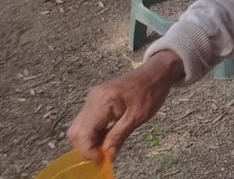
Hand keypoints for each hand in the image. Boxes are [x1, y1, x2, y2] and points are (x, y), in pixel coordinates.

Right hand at [67, 51, 182, 159]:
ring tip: (105, 148)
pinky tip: (105, 137)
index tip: (101, 160)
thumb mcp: (137, 117)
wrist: (157, 72)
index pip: (83, 133)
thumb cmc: (151, 92)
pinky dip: (92, 132)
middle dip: (86, 147)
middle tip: (103, 156)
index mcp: (103, 101)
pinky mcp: (96, 99)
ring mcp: (93, 98)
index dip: (88, 150)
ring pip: (79, 127)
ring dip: (88, 141)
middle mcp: (93, 98)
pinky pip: (86, 120)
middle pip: (77, 131)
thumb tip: (107, 158)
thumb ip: (118, 137)